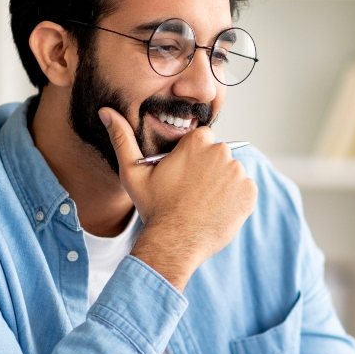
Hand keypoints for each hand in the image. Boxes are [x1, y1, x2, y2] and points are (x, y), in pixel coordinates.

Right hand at [100, 107, 256, 290]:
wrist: (174, 242)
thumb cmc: (154, 207)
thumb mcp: (133, 172)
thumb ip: (122, 138)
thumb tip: (105, 111)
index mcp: (197, 142)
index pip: (202, 140)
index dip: (192, 157)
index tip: (184, 174)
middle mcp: (221, 152)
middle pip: (218, 155)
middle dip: (208, 170)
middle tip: (192, 192)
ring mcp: (238, 174)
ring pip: (231, 174)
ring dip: (221, 185)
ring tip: (203, 203)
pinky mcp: (249, 194)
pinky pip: (244, 191)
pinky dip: (234, 200)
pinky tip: (216, 211)